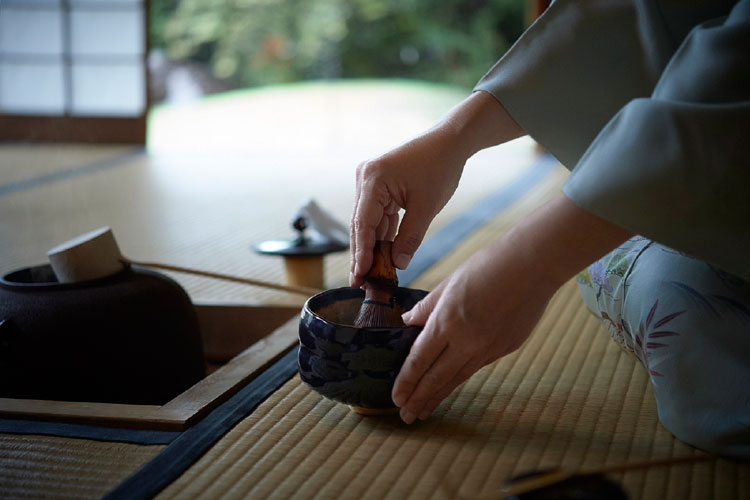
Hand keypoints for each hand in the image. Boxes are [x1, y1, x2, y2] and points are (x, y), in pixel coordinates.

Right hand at [349, 126, 465, 286]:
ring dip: (372, 248)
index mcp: (373, 179)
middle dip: (362, 255)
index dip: (362, 252)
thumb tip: (398, 265)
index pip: (363, 223)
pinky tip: (381, 258)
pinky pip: (379, 217)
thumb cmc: (439, 167)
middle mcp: (365, 179)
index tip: (360, 275)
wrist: (449, 142)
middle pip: (361, 225)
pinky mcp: (380, 188)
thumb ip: (410, 238)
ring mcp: (370, 183)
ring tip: (369, 276)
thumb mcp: (427, 208)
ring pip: (369, 224)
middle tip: (358, 283)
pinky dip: (382, 237)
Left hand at [392, 229, 556, 422]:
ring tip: (423, 411)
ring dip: (438, 396)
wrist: (534, 266)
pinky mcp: (506, 349)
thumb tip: (407, 321)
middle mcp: (467, 341)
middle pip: (437, 377)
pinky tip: (451, 385)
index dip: (406, 381)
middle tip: (405, 416)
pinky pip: (476, 367)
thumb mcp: (450, 282)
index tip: (395, 397)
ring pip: (458, 378)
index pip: (420, 359)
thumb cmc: (489, 265)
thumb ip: (427, 306)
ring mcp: (489, 348)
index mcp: (447, 321)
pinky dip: (460, 379)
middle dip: (419, 399)